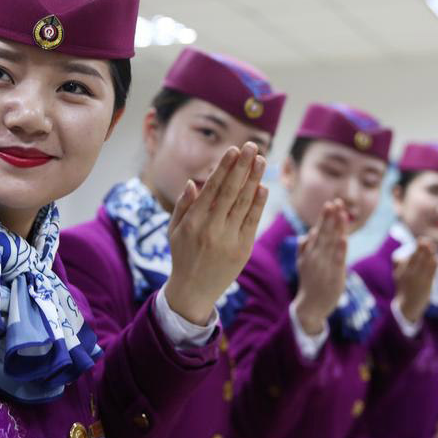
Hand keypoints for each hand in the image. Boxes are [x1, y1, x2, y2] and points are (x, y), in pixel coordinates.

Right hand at [163, 143, 267, 324]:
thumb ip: (183, 205)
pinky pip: (252, 221)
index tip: (234, 149)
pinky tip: (263, 187)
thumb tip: (193, 182)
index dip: (225, 167)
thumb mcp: (174, 230)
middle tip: (253, 146)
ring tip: (261, 160)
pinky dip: (258, 203)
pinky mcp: (242, 250)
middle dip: (243, 166)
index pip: (213, 188)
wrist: (193, 291)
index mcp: (193, 221)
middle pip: (231, 191)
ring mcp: (228, 239)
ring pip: (244, 203)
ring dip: (254, 179)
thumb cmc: (182, 255)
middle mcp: (211, 228)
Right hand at [292, 200, 348, 334]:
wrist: (310, 306)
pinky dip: (340, 249)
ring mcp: (324, 265)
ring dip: (337, 228)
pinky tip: (344, 238)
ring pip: (332, 243)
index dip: (325, 217)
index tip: (331, 203)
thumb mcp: (302, 264)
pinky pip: (337, 260)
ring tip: (342, 213)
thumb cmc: (309, 283)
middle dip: (331, 217)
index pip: (318, 231)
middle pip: (325, 233)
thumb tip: (308, 233)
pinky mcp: (333, 276)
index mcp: (309, 252)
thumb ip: (305, 248)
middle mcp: (316, 256)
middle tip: (337, 202)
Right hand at [393, 237, 437, 322]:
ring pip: (425, 263)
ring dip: (430, 254)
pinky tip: (437, 258)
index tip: (421, 240)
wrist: (408, 306)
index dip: (416, 249)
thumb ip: (397, 264)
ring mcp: (418, 279)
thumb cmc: (403, 287)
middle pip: (416, 258)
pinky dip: (434, 263)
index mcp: (400, 272)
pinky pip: (432, 271)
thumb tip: (397, 254)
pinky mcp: (427, 284)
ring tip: (432, 247)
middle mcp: (409, 274)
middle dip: (422, 248)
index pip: (408, 258)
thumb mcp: (397, 276)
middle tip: (426, 240)